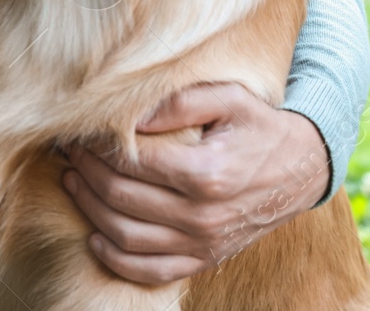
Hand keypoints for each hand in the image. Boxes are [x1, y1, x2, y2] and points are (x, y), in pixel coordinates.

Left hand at [59, 82, 329, 283]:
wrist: (301, 170)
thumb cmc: (259, 127)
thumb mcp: (228, 98)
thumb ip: (178, 102)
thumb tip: (129, 115)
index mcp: (206, 173)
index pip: (132, 162)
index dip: (97, 146)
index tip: (79, 132)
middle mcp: (203, 216)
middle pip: (122, 198)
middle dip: (86, 172)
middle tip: (69, 152)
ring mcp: (203, 243)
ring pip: (127, 237)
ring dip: (90, 210)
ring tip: (73, 182)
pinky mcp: (205, 260)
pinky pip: (150, 271)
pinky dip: (116, 258)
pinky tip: (95, 235)